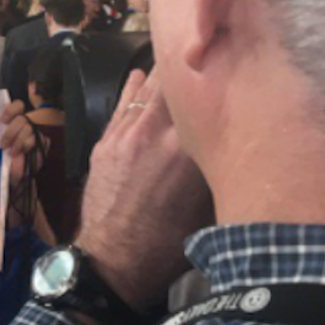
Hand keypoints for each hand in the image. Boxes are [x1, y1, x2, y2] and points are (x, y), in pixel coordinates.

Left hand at [0, 100, 45, 186]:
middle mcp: (26, 124)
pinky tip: (24, 153)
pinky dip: (29, 147)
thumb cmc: (3, 157)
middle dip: (12, 132)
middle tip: (3, 145)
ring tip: (13, 152)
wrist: (13, 175)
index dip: (11, 110)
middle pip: (23, 119)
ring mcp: (36, 132)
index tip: (3, 120)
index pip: (18, 106)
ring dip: (20, 141)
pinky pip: (39, 140)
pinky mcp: (44, 142)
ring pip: (30, 129)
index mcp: (14, 120)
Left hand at [75, 70, 213, 311]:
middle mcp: (155, 134)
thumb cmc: (168, 242)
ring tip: (172, 65)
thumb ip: (212, 165)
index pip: (201, 98)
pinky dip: (132, 90)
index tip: (220, 75)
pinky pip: (121, 106)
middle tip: (196, 64)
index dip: (211, 81)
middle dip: (184, 73)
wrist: (114, 260)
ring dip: (159, 78)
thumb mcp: (208, 205)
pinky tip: (140, 75)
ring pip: (144, 91)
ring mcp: (125, 136)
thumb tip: (219, 139)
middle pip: (171, 85)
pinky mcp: (104, 143)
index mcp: (187, 150)